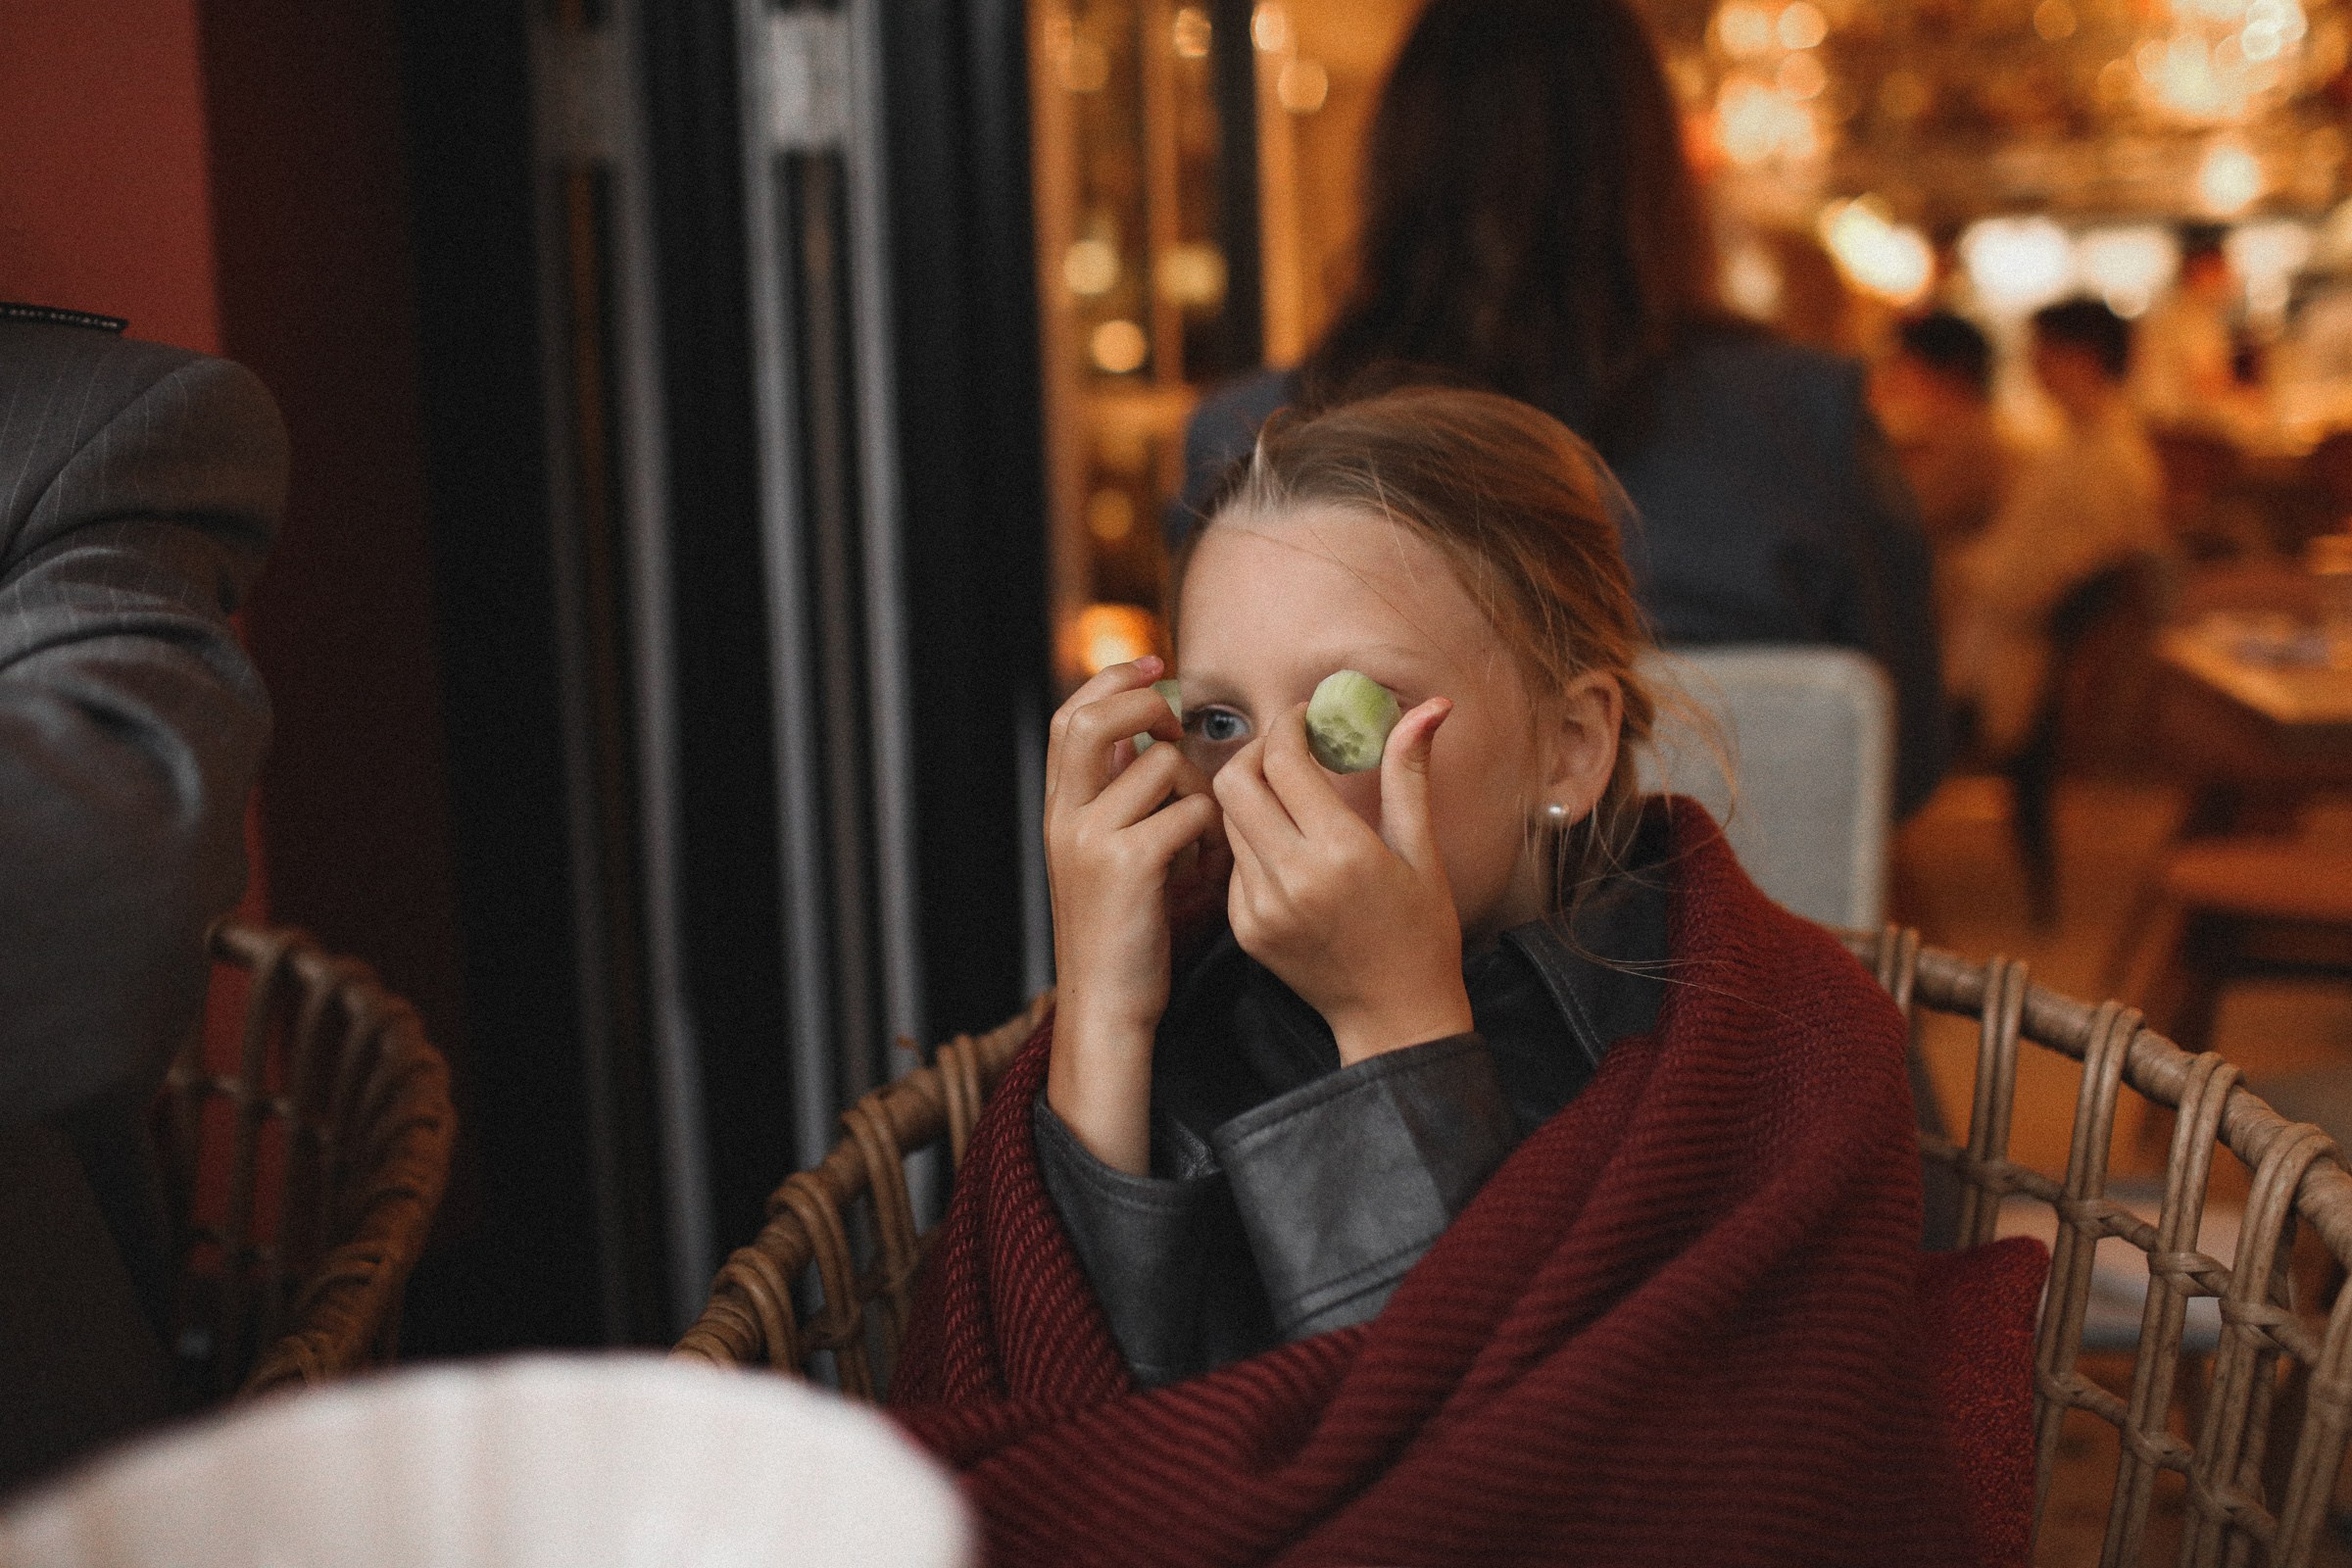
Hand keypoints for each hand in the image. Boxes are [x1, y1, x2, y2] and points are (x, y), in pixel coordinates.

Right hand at [1043, 656, 1229, 1173]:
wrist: (1110, 1005)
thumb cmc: (1128, 933)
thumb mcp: (1114, 855)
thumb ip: (1124, 798)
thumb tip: (1152, 737)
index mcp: (1060, 810)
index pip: (1071, 716)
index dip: (1112, 681)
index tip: (1155, 667)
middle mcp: (1065, 817)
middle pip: (1095, 720)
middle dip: (1147, 707)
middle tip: (1180, 727)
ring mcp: (1090, 839)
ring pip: (1161, 767)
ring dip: (1199, 789)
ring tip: (1205, 834)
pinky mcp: (1127, 866)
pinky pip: (1188, 813)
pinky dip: (1212, 833)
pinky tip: (1211, 866)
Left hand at [1212, 695, 1471, 1063]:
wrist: (1395, 1016)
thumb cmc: (1421, 932)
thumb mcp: (1421, 851)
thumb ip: (1409, 774)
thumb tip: (1430, 706)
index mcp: (1342, 854)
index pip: (1283, 762)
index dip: (1287, 725)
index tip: (1304, 717)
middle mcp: (1293, 880)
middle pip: (1234, 782)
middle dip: (1257, 752)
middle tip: (1286, 748)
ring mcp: (1261, 908)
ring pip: (1228, 819)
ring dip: (1252, 795)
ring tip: (1289, 795)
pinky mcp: (1245, 930)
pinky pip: (1233, 863)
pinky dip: (1252, 840)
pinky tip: (1287, 847)